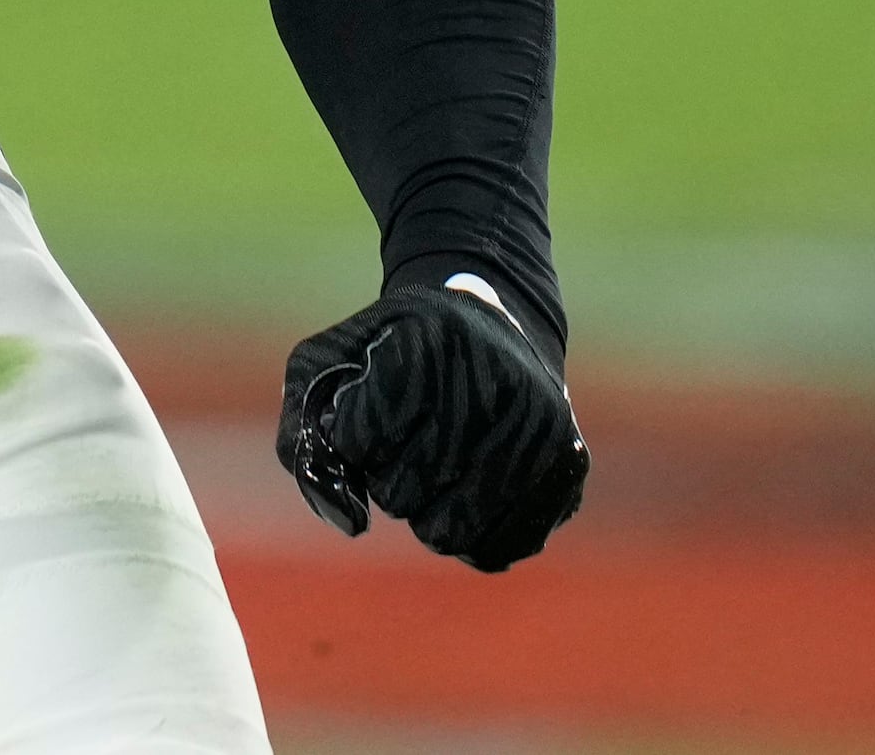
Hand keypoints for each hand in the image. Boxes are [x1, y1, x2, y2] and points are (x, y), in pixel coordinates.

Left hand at [279, 275, 584, 572]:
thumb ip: (305, 427)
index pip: (356, 437)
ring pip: (449, 531)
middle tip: (403, 446)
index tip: (364, 416)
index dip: (349, 441)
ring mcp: (540, 427)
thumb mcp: (334, 359)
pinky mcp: (568, 468)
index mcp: (428, 339)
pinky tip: (466, 495)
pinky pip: (498, 549)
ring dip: (423, 514)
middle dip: (385, 480)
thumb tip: (345, 519)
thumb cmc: (397, 351)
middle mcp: (495, 380)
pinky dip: (468, 538)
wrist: (496, 326)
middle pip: (400, 492)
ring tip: (432, 472)